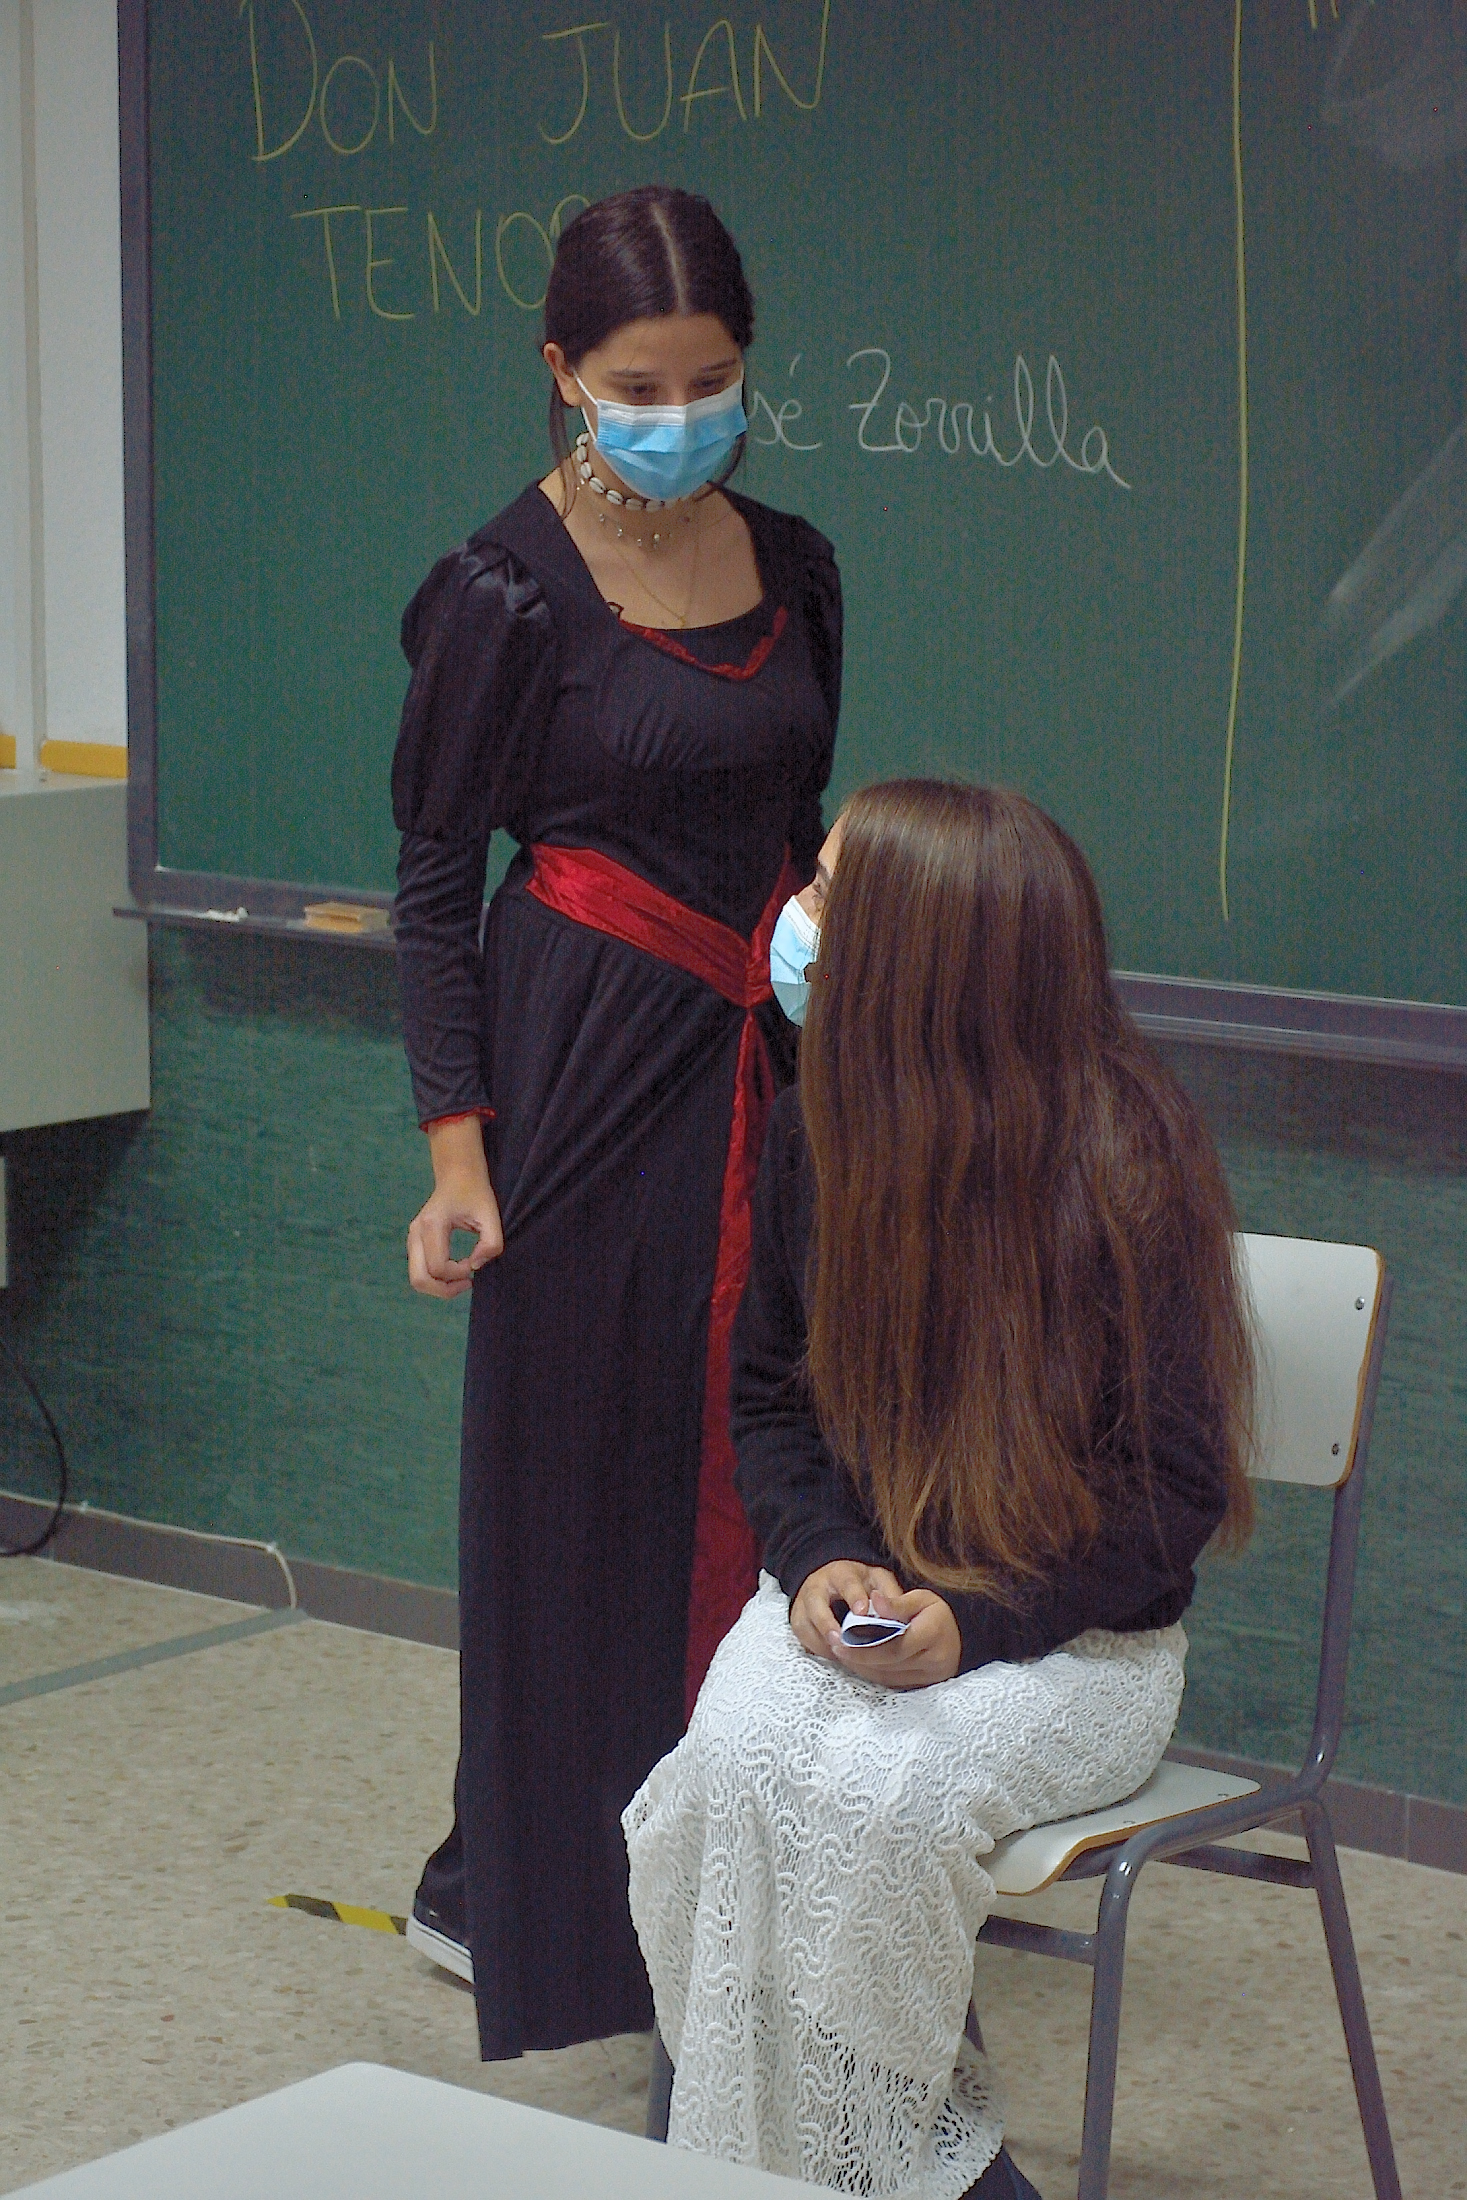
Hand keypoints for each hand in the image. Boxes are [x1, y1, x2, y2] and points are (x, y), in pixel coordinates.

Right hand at [407, 1120, 503, 1298]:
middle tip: (467, 1283)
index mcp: (432, 1225)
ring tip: (463, 1278)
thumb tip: (475, 1266)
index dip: (458, 1274)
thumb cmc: (476, 1193)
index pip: (438, 1267)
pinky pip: (420, 1270)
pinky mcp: (414, 1241)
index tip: (474, 1264)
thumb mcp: (491, 1215)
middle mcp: (416, 1233)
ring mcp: (412, 1237)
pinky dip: (436, 1278)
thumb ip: (491, 1243)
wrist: (458, 1175)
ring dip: (439, 1286)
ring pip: (417, 1279)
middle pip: (419, 1279)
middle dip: (444, 1290)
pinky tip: (456, 1270)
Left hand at [790, 1561, 961, 1690]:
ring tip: (842, 1653)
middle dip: (859, 1656)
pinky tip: (858, 1663)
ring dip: (862, 1666)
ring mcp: (930, 1677)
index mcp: (933, 1633)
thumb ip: (895, 1603)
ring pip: (888, 1675)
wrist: (957, 1637)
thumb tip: (872, 1600)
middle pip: (888, 1662)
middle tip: (835, 1647)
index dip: (866, 1645)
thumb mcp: (920, 1599)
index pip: (894, 1644)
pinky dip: (872, 1673)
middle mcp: (934, 1659)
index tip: (841, 1639)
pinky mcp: (922, 1686)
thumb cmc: (935, 1614)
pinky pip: (892, 1682)